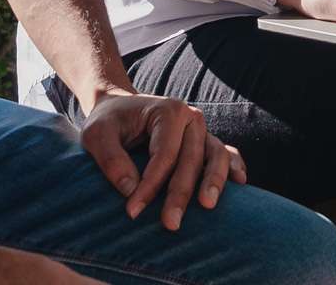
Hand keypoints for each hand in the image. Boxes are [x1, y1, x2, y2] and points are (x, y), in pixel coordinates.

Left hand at [77, 90, 246, 230]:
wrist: (119, 110)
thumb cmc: (108, 123)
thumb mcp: (96, 135)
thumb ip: (110, 159)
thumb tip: (131, 189)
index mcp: (167, 110)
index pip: (164, 154)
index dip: (151, 185)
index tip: (133, 211)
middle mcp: (190, 117)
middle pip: (191, 159)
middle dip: (181, 193)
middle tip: (171, 224)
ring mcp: (202, 130)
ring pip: (216, 156)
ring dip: (215, 182)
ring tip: (208, 206)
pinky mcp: (206, 143)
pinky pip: (226, 154)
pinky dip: (234, 167)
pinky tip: (239, 184)